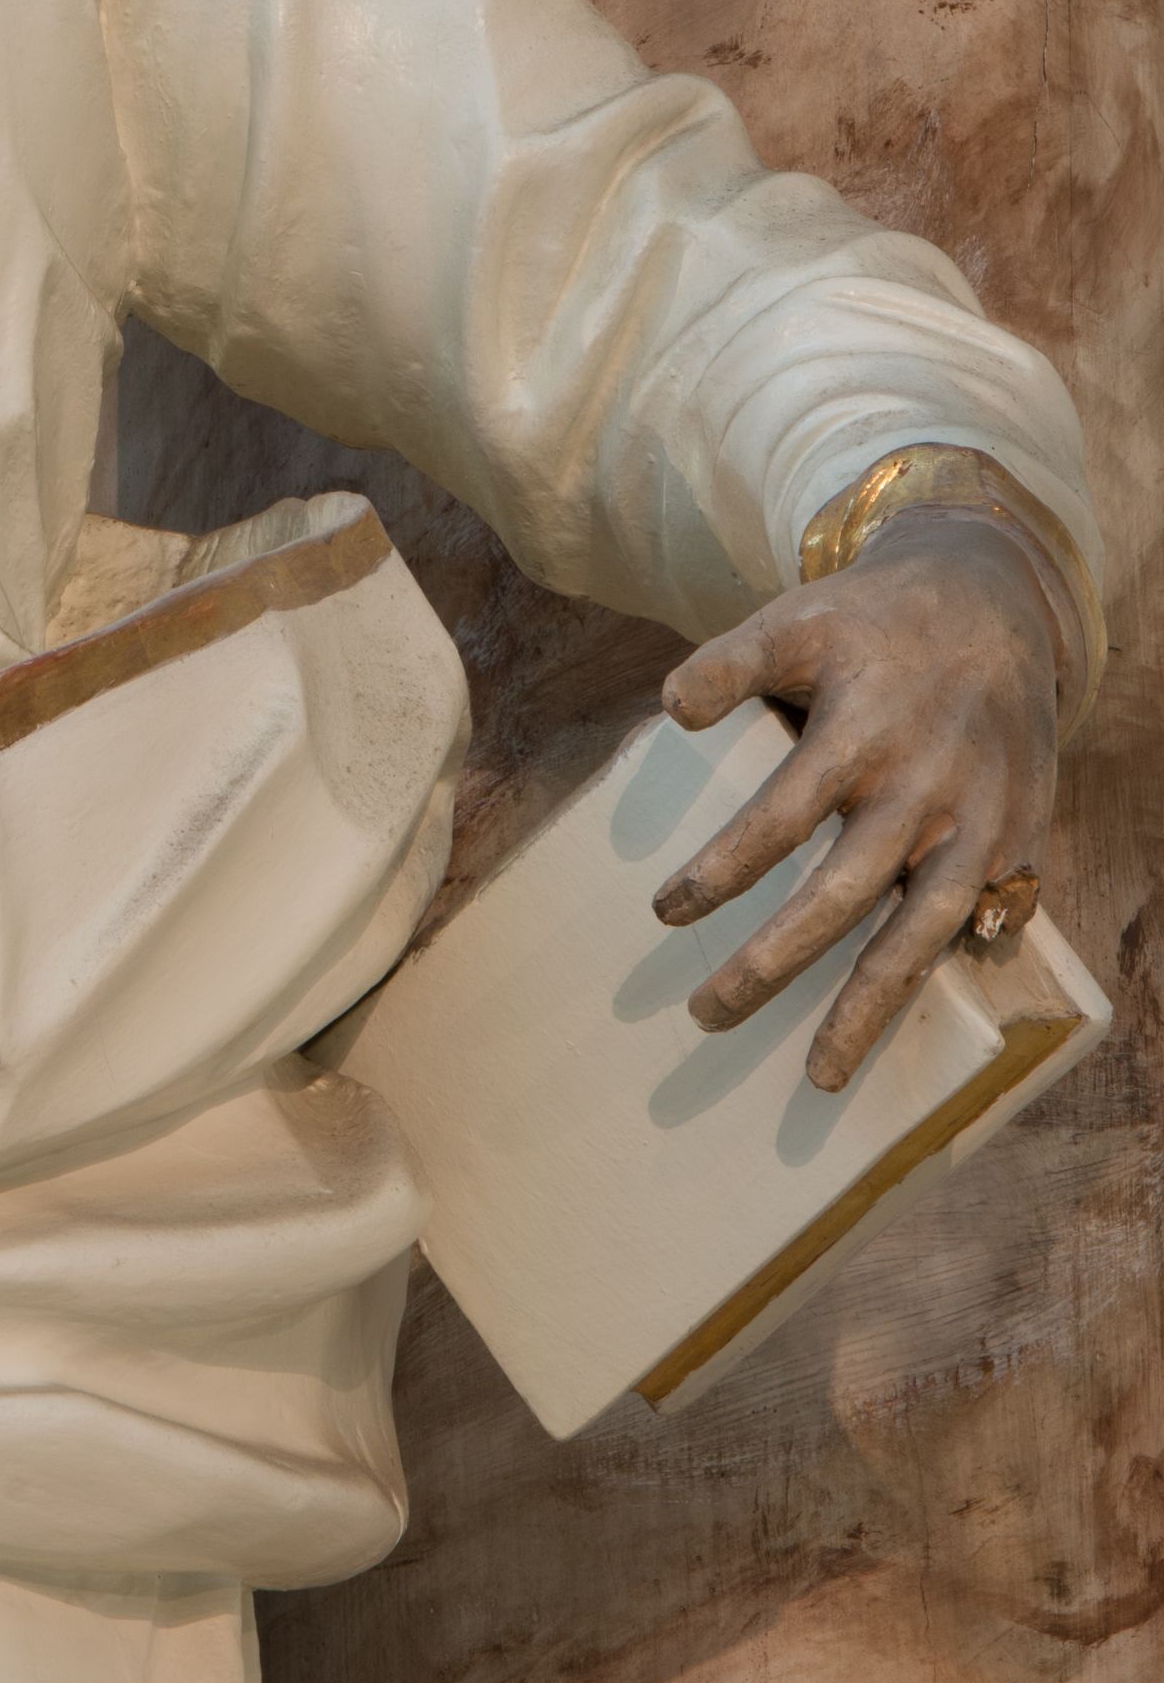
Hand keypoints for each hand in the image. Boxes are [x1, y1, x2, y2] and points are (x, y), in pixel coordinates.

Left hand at [651, 510, 1060, 1090]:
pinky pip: (980, 929)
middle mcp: (924, 791)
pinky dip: (944, 978)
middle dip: (773, 964)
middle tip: (706, 1014)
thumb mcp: (795, 621)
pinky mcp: (1018, 846)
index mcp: (862, 734)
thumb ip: (729, 662)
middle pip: (842, 897)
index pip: (780, 818)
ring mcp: (978, 827)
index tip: (664, 911)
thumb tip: (670, 711)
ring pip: (918, 937)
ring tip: (819, 1078)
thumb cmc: (872, 625)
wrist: (994, 604)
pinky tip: (901, 1027)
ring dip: (866, 1011)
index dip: (721, 871)